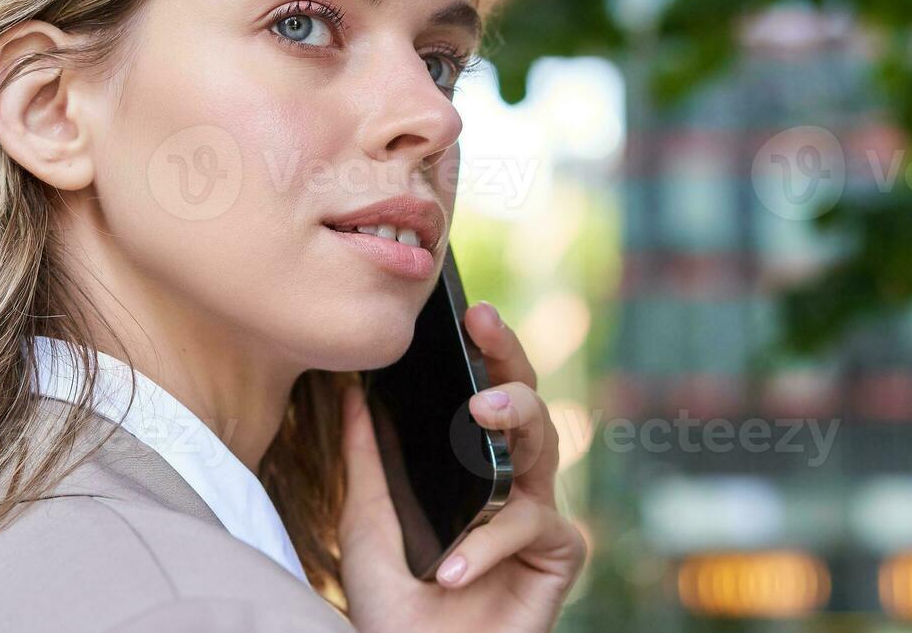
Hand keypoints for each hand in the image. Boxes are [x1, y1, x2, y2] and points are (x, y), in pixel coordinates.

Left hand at [336, 300, 586, 632]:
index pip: (488, 395)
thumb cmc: (393, 604)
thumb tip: (351, 391)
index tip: (471, 309)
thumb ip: (366, 459)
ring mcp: (539, 518)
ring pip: (545, 447)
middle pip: (529, 404)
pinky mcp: (559, 557)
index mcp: (475, 469)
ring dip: (514, 420)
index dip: (488, 350)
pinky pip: (532, 526)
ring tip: (480, 412)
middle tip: (486, 327)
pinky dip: (488, 544)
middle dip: (510, 357)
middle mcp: (514, 486)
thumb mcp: (366, 521)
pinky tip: (450, 567)